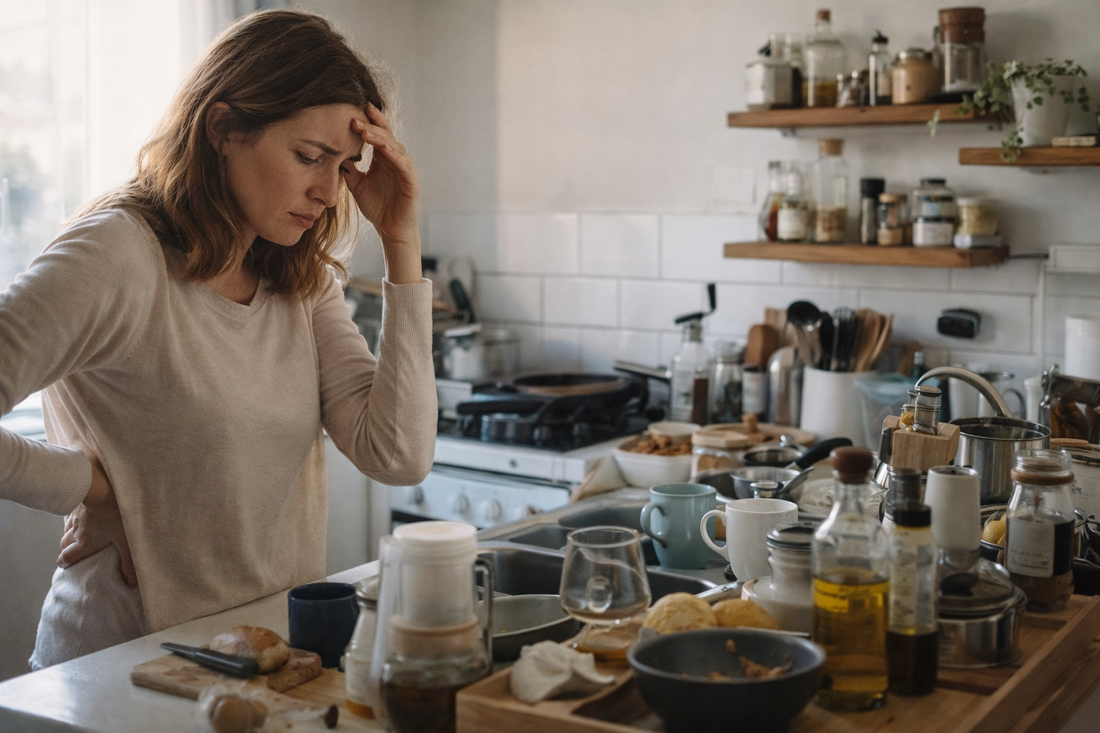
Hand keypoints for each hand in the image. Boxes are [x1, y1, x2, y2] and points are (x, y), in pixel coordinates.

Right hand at [58, 452, 136, 586]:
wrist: (103, 486)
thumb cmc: (116, 514)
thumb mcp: (127, 540)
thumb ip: (129, 562)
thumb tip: (132, 582)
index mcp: (86, 542)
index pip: (68, 558)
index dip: (66, 563)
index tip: (67, 566)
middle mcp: (76, 531)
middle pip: (64, 544)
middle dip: (67, 550)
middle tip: (73, 553)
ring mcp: (75, 516)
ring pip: (66, 529)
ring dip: (70, 533)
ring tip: (78, 535)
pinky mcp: (77, 502)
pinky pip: (71, 512)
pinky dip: (73, 516)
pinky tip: (81, 513)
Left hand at [341, 103, 421, 283]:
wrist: (391, 231)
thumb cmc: (378, 208)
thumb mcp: (357, 185)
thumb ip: (348, 169)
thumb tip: (331, 153)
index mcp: (384, 158)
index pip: (377, 133)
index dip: (367, 121)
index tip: (350, 110)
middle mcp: (397, 159)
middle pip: (386, 134)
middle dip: (371, 124)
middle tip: (355, 116)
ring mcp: (406, 169)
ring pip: (394, 146)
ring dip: (379, 137)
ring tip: (363, 130)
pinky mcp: (412, 180)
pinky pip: (403, 163)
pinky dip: (393, 154)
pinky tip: (383, 148)